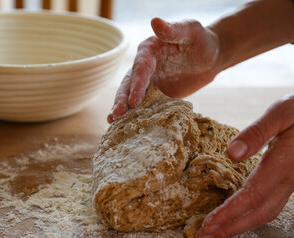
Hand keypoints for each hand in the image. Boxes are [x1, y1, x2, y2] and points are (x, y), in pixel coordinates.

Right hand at [107, 17, 221, 122]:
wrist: (211, 57)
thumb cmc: (202, 40)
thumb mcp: (191, 31)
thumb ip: (173, 29)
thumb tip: (154, 21)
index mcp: (148, 50)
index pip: (140, 68)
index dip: (135, 85)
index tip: (133, 101)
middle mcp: (144, 67)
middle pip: (128, 85)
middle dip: (121, 100)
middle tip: (114, 117)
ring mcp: (148, 83)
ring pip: (131, 97)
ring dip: (123, 110)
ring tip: (113, 123)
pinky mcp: (156, 95)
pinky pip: (144, 106)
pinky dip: (136, 116)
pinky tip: (129, 127)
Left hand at [196, 93, 293, 237]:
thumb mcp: (281, 113)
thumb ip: (258, 132)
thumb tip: (232, 153)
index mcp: (284, 163)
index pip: (253, 196)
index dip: (229, 213)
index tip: (208, 224)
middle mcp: (290, 178)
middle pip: (260, 212)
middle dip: (231, 228)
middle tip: (205, 237)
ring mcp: (292, 181)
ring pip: (267, 211)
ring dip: (240, 224)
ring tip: (217, 232)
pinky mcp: (290, 178)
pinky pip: (270, 203)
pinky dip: (250, 214)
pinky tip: (237, 214)